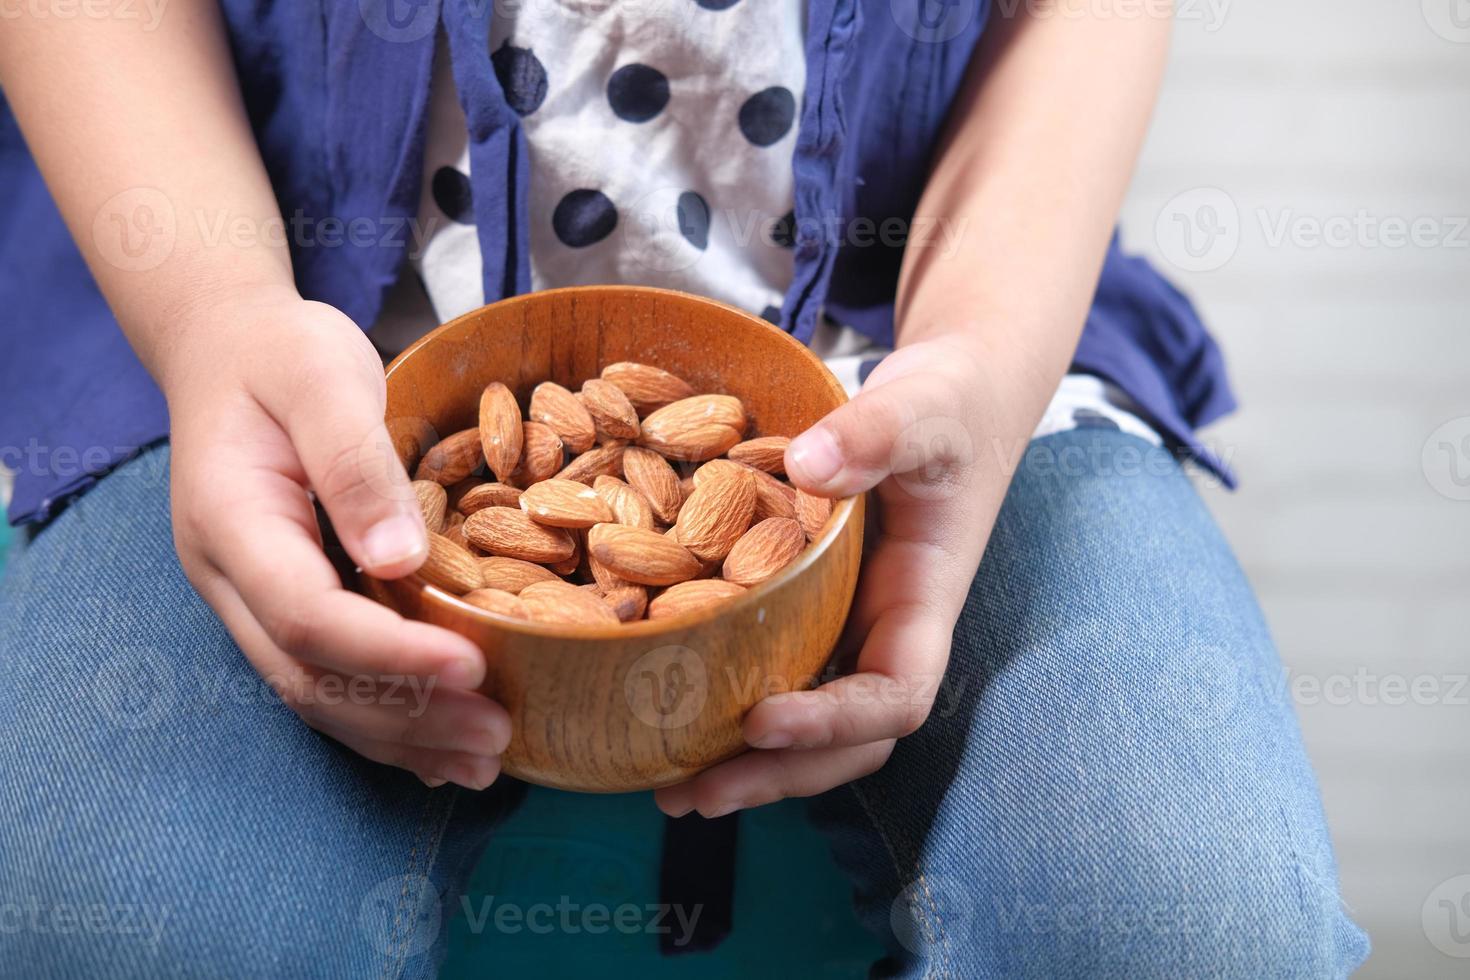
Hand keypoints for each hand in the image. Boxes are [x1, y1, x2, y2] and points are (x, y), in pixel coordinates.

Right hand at [164, 288, 506, 789]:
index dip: (391, 653)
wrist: (228, 348)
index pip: (308, 615)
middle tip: (498, 736)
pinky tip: (442, 749)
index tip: (475, 668)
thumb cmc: (281, 353)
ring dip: (402, 736)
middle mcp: (232, 580)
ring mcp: (251, 599)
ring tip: (485, 761)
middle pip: (312, 677)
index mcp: (233, 522)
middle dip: (408, 714)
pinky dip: (387, 720)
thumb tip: (399, 559)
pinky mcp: (285, 603)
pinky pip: (328, 679)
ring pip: (317, 695)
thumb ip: (356, 464)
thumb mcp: (322, 377)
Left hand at [655, 336, 998, 817]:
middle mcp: (885, 631)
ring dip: (746, 764)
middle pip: (846, 741)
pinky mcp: (812, 607)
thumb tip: (809, 466)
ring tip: (667, 788)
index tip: (761, 720)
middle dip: (776, 775)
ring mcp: (848, 625)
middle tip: (691, 794)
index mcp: (922, 603)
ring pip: (807, 719)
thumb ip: (877, 432)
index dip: (834, 724)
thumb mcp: (923, 407)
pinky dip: (728, 704)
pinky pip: (774, 669)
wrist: (956, 399)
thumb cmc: (952, 405)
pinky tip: (666, 715)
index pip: (895, 696)